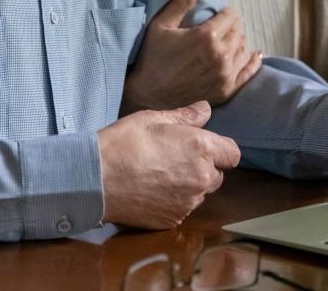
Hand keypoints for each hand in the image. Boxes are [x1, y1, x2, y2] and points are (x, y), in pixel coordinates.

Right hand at [98, 100, 240, 228]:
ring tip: (160, 174)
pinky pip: (183, 208)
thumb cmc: (123, 143)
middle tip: (175, 158)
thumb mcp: (153, 119)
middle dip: (204, 167)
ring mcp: (188, 202)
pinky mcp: (173, 219)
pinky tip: (152, 190)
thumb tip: (205, 109)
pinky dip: (174, 201)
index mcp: (201, 148)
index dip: (220, 149)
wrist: (95, 179)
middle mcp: (201, 178)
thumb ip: (186, 116)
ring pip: (200, 192)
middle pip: (218, 175)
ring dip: (189, 185)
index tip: (203, 146)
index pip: (233, 154)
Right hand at [121, 0, 263, 112]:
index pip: (231, 16)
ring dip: (238, 42)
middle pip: (238, 32)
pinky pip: (249, 73)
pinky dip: (253, 62)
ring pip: (244, 50)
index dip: (225, 13)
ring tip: (228, 41)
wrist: (148, 96)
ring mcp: (225, 75)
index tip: (218, 15)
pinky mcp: (226, 91)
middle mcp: (220, 55)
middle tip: (220, 28)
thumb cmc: (152, 58)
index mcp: (206, 36)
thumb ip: (182, 1)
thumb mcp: (162, 24)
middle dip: (231, 27)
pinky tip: (255, 55)